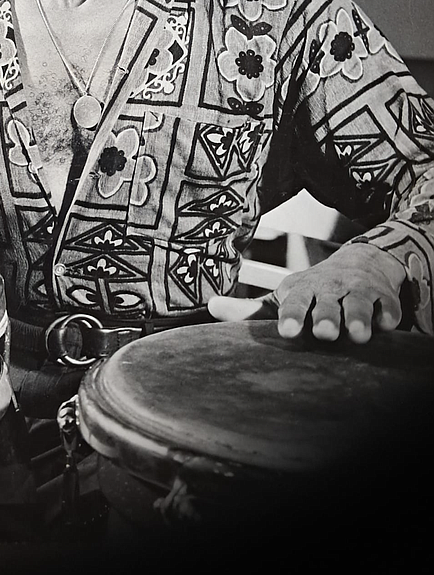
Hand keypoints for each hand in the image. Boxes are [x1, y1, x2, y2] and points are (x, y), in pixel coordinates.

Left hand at [207, 244, 403, 343]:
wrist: (360, 263)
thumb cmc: (313, 289)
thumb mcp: (282, 296)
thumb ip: (249, 310)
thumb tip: (210, 308)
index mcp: (302, 290)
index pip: (295, 303)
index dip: (291, 316)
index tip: (287, 331)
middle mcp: (329, 289)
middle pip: (327, 304)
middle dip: (326, 317)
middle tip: (324, 333)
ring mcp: (358, 292)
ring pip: (358, 305)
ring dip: (357, 318)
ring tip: (357, 336)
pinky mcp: (385, 298)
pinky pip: (388, 307)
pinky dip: (388, 315)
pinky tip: (387, 324)